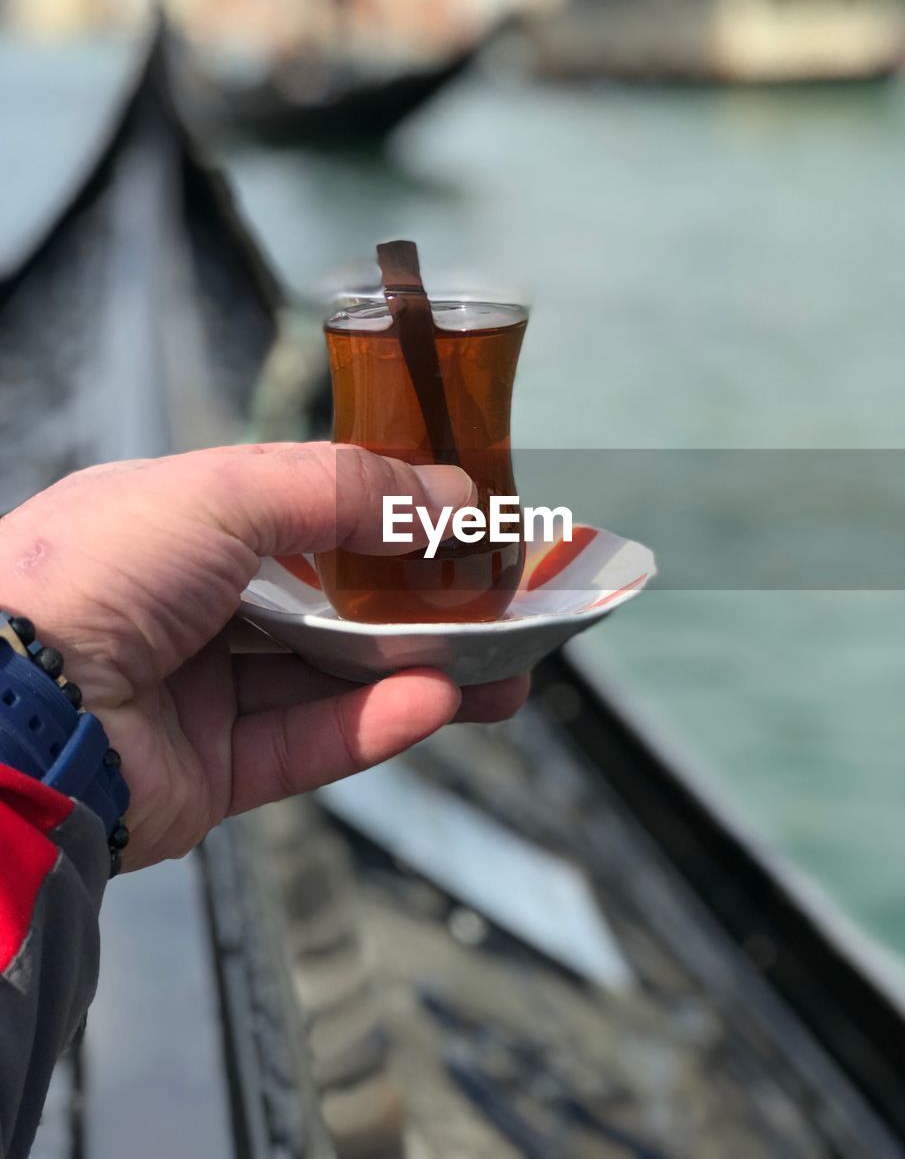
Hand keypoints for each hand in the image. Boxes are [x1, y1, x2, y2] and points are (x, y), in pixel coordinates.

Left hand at [0, 444, 528, 869]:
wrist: (14, 710)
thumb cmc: (93, 574)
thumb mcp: (225, 491)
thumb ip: (344, 486)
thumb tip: (446, 495)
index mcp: (180, 527)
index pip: (306, 515)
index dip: (386, 518)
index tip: (461, 523)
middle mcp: (190, 608)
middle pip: (332, 605)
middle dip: (421, 607)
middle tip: (499, 607)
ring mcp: (200, 692)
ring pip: (333, 680)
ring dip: (419, 670)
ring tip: (501, 669)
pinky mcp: (212, 772)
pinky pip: (309, 745)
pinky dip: (376, 725)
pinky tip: (438, 703)